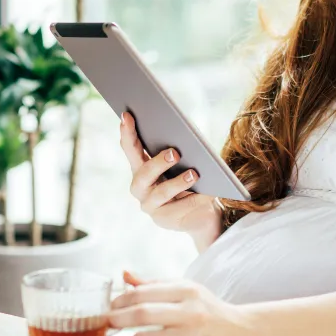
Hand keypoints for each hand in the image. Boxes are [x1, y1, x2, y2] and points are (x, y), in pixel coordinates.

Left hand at [109, 275, 250, 335]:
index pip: (143, 292)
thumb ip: (154, 283)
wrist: (241, 333)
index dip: (121, 299)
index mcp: (187, 290)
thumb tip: (124, 275)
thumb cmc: (207, 309)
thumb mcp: (185, 289)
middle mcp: (191, 312)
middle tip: (108, 321)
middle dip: (118, 318)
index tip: (111, 306)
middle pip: (142, 314)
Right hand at [119, 112, 222, 250]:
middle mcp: (140, 186)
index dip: (127, 132)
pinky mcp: (163, 220)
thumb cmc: (192, 180)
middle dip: (158, 162)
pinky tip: (208, 192)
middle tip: (175, 152)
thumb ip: (177, 151)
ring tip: (195, 173)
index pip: (130, 148)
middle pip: (143, 173)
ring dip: (179, 182)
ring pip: (161, 192)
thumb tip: (182, 137)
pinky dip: (194, 199)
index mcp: (141, 166)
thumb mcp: (186, 162)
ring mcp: (149, 205)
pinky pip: (178, 209)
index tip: (127, 115)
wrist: (203, 212)